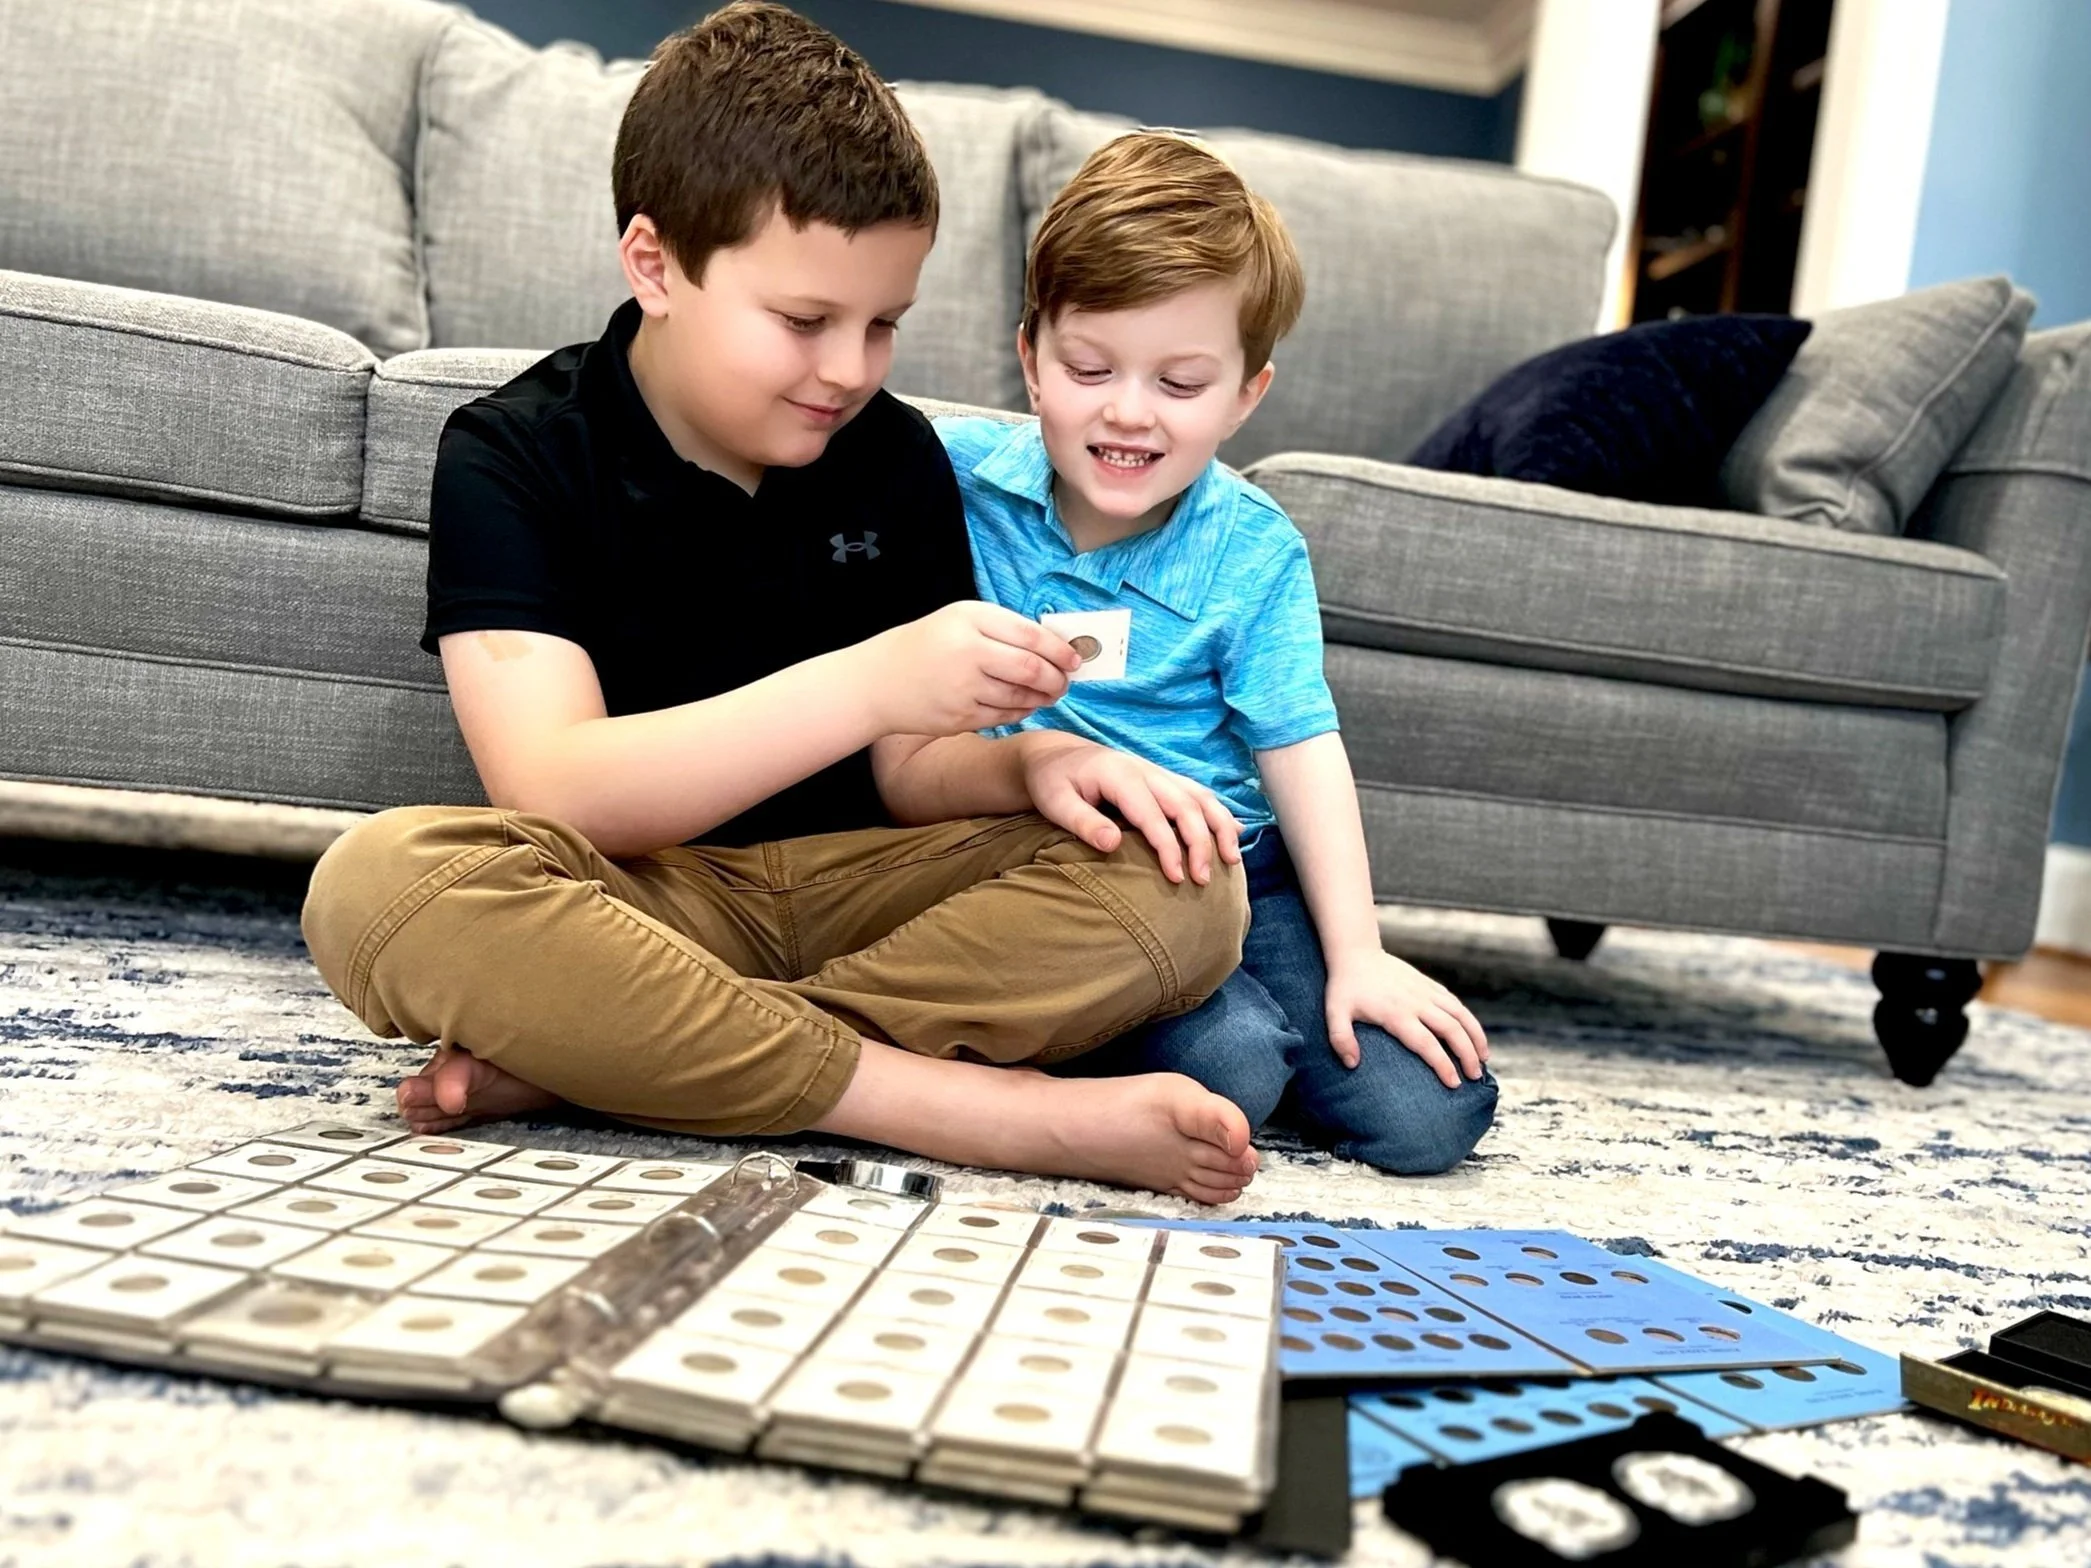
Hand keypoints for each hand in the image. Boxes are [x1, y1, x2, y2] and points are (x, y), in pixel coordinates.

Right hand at [867, 602, 1078, 736]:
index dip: (1059, 650)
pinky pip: (1005, 716)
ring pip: (1021, 697)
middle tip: (1065, 681)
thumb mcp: (960, 620)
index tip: (1075, 658)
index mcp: (970, 619)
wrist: (878, 681)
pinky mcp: (960, 717)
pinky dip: (1023, 711)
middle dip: (1056, 678)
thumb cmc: (927, 645)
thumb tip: (1054, 647)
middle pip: (1031, 669)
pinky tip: (1026, 704)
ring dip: (1043, 697)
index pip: (1030, 636)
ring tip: (1050, 692)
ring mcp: (963, 688)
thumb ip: (1003, 629)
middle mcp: (967, 652)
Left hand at [1019, 732, 1240, 884]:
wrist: (1054, 755)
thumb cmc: (1052, 782)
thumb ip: (1082, 822)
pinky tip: (1236, 833)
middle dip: (1201, 843)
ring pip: (1201, 796)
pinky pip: (1198, 794)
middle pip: (1187, 805)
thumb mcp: (1055, 802)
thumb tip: (1112, 844)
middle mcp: (1146, 771)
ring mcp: (1157, 773)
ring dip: (1220, 827)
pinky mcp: (1162, 779)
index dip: (1169, 847)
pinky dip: (1219, 813)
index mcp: (1121, 776)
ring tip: (1232, 861)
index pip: (1154, 814)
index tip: (1176, 878)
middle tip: (1203, 880)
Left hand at [1324, 950, 1488, 1087]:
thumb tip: (1352, 1064)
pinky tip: (1472, 1034)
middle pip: (1452, 1030)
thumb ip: (1341, 1039)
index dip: (1443, 1064)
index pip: (1427, 1043)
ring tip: (1484, 1058)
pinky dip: (1467, 1019)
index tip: (1454, 1083)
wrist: (1356, 953)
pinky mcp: (1428, 984)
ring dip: (1476, 1036)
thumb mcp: (1334, 1013)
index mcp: (1397, 1014)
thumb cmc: (1344, 986)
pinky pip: (1454, 1003)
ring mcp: (1425, 991)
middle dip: (1467, 1054)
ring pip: (1460, 1014)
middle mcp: (1417, 1002)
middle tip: (1475, 1076)